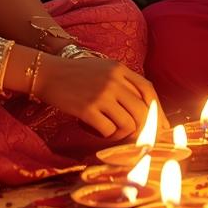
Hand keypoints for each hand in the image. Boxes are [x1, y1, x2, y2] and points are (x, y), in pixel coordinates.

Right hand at [39, 56, 162, 138]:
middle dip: (144, 128)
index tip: (161, 126)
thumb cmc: (75, 74)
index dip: (158, 110)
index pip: (148, 91)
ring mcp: (101, 95)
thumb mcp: (103, 69)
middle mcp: (114, 81)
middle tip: (138, 138)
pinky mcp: (87, 109)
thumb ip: (122, 82)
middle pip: (143, 111)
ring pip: (128, 124)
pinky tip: (97, 129)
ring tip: (111, 130)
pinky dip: (107, 134)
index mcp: (120, 69)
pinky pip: (109, 130)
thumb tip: (142, 108)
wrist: (46, 73)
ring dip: (122, 133)